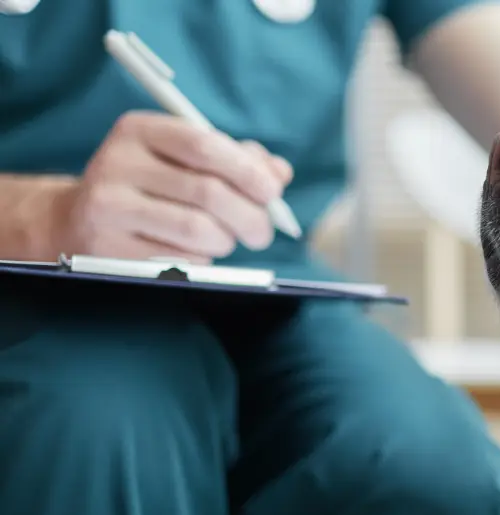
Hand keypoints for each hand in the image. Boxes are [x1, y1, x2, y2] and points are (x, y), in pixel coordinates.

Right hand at [49, 111, 292, 262]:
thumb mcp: (185, 160)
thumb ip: (236, 160)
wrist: (80, 219)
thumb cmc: (152, 185)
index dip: (247, 171)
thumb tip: (279, 173)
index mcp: (139, 130)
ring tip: (227, 240)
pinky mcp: (107, 248)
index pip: (204, 145)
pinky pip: (178, 259)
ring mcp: (108, 207)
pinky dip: (202, 259)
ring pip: (196, 230)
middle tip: (262, 232)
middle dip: (250, 216)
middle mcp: (117, 162)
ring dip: (226, 240)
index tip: (272, 193)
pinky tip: (195, 252)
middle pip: (208, 192)